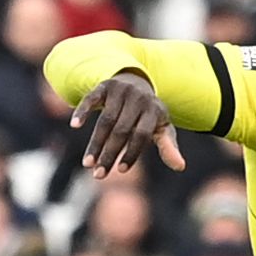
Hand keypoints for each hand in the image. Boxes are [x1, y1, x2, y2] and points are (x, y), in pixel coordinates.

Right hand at [70, 71, 184, 178]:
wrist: (136, 81)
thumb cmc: (149, 114)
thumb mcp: (162, 128)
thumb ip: (168, 146)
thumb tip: (181, 167)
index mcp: (155, 111)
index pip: (142, 135)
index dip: (132, 153)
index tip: (121, 170)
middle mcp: (138, 99)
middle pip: (121, 131)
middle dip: (109, 154)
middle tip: (99, 175)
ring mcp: (120, 91)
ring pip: (105, 120)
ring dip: (95, 143)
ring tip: (87, 163)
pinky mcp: (103, 86)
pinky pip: (90, 99)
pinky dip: (82, 111)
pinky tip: (75, 125)